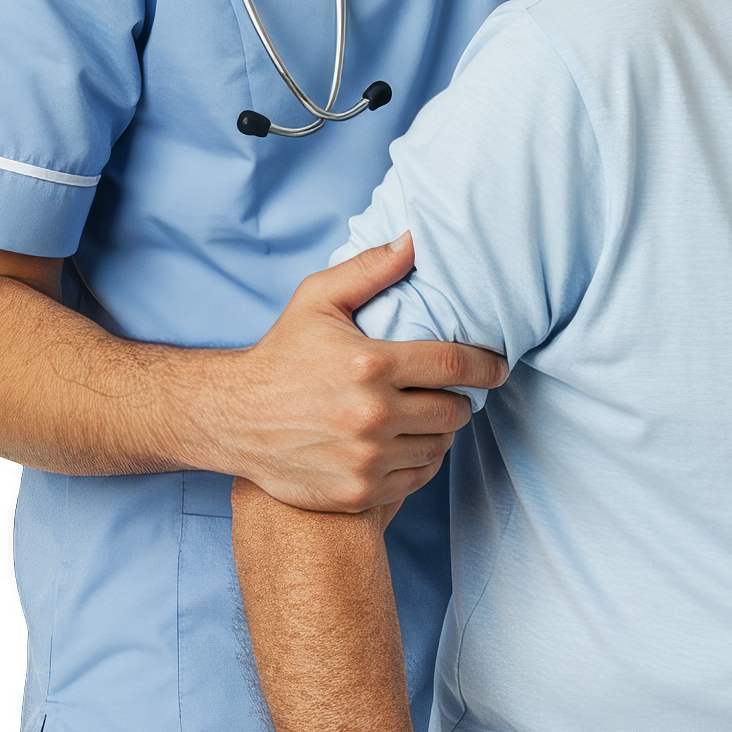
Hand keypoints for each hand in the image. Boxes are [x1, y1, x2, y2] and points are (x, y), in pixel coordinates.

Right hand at [222, 233, 506, 512]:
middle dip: (460, 398)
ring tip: (425, 415)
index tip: (497, 367)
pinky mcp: (359, 491)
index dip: (487, 365)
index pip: (455, 364)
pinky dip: (421, 460)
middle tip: (449, 391)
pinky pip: (418, 477)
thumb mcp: (317, 300)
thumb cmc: (281, 355)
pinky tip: (407, 443)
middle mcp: (372, 414)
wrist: (234, 418)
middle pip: (454, 410)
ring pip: (439, 445)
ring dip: (441, 430)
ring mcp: (367, 457)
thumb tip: (414, 240)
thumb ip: (370, 269)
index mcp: (369, 364)